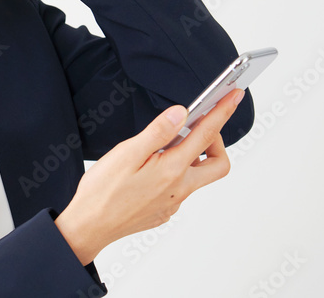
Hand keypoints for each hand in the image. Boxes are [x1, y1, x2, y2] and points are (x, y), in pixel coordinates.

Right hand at [54, 88, 244, 265]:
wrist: (89, 227)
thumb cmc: (103, 192)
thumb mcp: (127, 153)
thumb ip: (158, 132)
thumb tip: (181, 113)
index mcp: (172, 170)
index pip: (207, 134)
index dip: (223, 111)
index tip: (234, 95)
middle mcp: (180, 189)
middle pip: (217, 164)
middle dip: (215, 142)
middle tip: (198, 127)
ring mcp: (174, 203)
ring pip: (196, 176)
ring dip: (191, 156)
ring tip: (164, 145)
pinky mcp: (165, 210)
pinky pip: (181, 188)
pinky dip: (175, 172)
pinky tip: (152, 167)